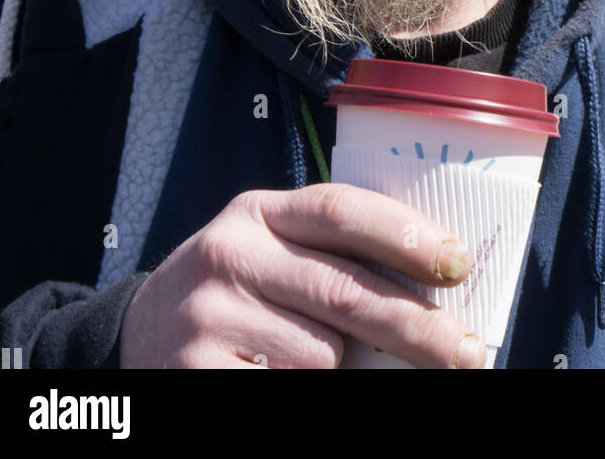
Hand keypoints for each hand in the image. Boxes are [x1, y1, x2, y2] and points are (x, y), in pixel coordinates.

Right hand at [119, 184, 485, 369]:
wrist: (136, 337)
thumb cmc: (234, 294)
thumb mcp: (269, 251)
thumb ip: (328, 255)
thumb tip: (434, 287)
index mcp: (257, 212)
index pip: (341, 211)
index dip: (405, 235)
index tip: (458, 263)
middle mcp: (229, 254)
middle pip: (345, 291)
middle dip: (418, 327)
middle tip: (469, 353)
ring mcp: (209, 317)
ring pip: (321, 356)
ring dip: (341, 371)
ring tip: (309, 362)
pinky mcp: (199, 375)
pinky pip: (289, 393)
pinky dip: (311, 393)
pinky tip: (288, 378)